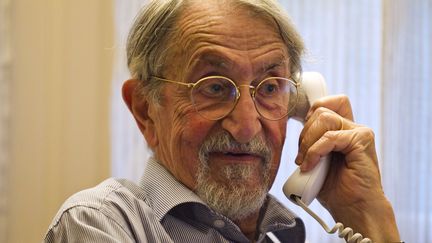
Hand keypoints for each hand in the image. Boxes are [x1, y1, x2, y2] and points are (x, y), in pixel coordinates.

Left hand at [295, 95, 399, 241]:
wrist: (353, 210)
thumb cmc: (335, 190)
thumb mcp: (315, 161)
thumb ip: (310, 142)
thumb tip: (293, 128)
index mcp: (341, 129)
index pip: (325, 104)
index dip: (308, 114)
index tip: (300, 137)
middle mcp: (352, 127)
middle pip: (320, 110)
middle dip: (304, 133)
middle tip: (301, 157)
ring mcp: (359, 132)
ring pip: (324, 118)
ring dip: (308, 141)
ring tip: (306, 162)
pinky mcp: (362, 141)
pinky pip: (330, 137)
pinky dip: (315, 151)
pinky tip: (311, 166)